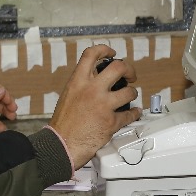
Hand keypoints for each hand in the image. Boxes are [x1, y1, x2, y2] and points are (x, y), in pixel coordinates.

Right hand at [48, 45, 140, 168]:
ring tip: (131, 95)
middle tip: (130, 75)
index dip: (104, 49)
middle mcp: (92, 90)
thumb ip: (82, 86)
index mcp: (78, 82)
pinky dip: (134, 113)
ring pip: (129, 91)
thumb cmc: (62, 125)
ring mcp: (103, 105)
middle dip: (129, 69)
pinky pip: (130, 114)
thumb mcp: (68, 96)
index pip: (91, 54)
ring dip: (133, 93)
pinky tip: (134, 112)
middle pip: (118, 67)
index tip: (112, 53)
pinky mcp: (111, 122)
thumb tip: (95, 80)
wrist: (61, 146)